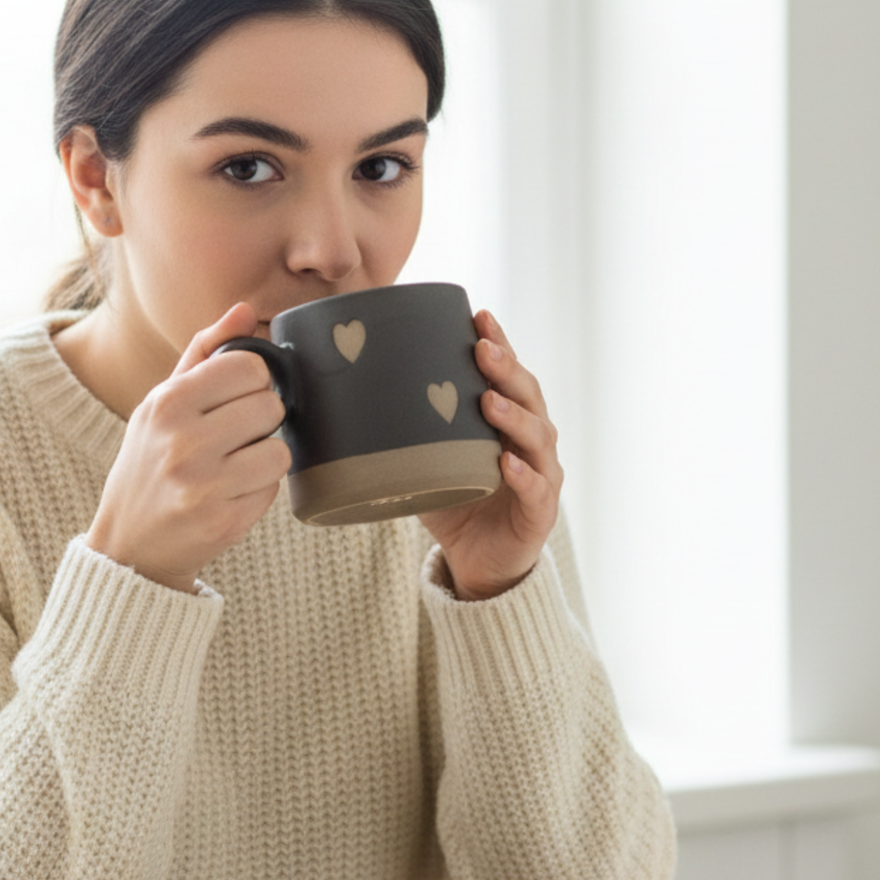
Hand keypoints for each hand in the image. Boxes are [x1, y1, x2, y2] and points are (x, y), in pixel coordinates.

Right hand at [85, 303, 290, 591]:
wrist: (130, 544)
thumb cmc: (149, 463)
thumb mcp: (161, 403)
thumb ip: (202, 352)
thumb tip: (243, 309)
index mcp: (167, 404)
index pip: (249, 368)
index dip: (252, 382)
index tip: (236, 398)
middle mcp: (183, 443)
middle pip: (270, 407)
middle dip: (260, 421)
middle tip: (234, 437)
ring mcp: (204, 487)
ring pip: (279, 451)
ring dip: (264, 458)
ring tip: (234, 466)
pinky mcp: (224, 523)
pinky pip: (273, 490)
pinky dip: (258, 490)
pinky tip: (230, 494)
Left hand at [419, 310, 562, 600]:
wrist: (479, 564)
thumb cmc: (454, 503)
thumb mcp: (424, 462)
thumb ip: (400, 433)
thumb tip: (337, 405)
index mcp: (508, 420)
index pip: (508, 374)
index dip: (499, 343)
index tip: (478, 315)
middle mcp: (531, 441)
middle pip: (528, 396)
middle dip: (507, 369)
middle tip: (483, 348)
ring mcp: (542, 475)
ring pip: (538, 437)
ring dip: (514, 416)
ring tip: (489, 401)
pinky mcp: (539, 513)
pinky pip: (537, 490)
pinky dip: (523, 475)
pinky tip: (506, 464)